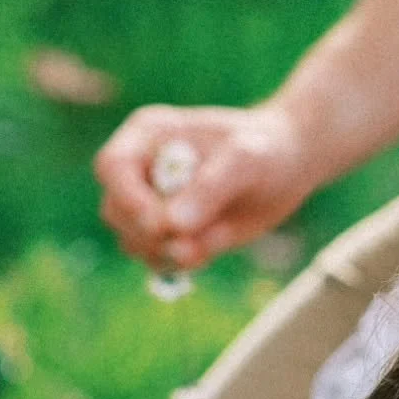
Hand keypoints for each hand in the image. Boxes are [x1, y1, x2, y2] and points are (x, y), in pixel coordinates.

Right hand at [94, 102, 313, 269]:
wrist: (287, 166)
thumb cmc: (265, 150)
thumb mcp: (247, 160)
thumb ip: (209, 188)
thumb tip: (171, 226)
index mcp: (147, 135)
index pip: (112, 167)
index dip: (128, 200)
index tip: (162, 224)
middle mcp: (140, 170)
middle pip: (115, 212)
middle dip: (151, 233)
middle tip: (195, 240)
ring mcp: (151, 203)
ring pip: (132, 241)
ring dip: (167, 252)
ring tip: (214, 236)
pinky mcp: (169, 232)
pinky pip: (158, 259)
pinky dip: (183, 262)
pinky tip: (215, 243)